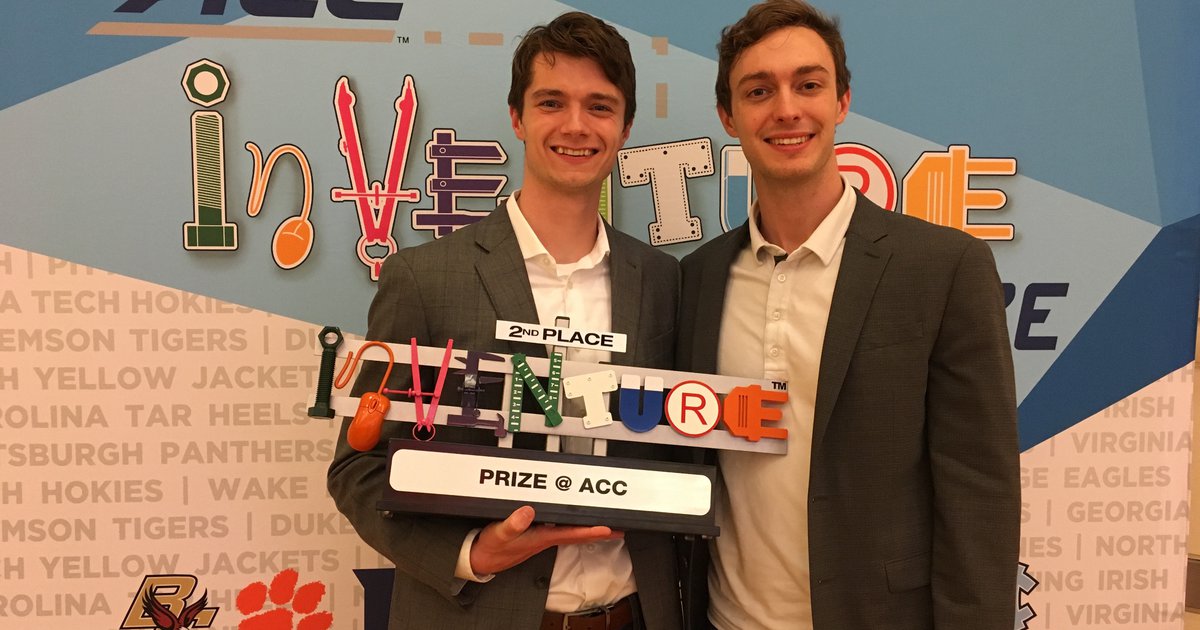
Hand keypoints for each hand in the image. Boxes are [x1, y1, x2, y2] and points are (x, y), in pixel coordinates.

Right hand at [468, 506, 622, 575]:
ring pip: (570, 532)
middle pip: (577, 534)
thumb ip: (513, 523)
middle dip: (598, 532)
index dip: (591, 531)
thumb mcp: (499, 534)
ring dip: (588, 529)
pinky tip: (575, 523)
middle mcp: (544, 538)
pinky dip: (572, 527)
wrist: (480, 559)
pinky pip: (559, 531)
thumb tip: (528, 512)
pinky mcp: (535, 536)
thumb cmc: (490, 548)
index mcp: (540, 537)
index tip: (609, 528)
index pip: (571, 534)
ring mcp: (541, 538)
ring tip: (604, 525)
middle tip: (619, 529)